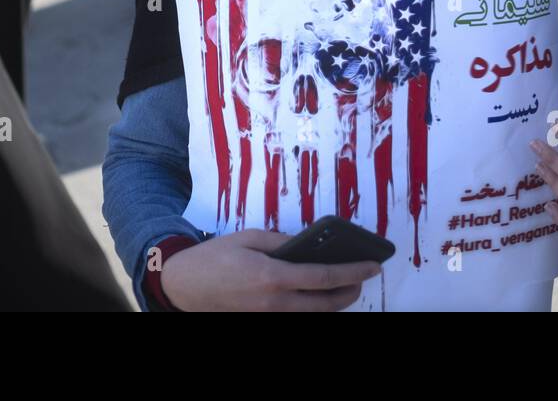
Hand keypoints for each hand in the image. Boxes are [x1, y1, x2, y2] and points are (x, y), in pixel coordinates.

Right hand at [159, 229, 380, 311]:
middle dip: (351, 292)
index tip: (373, 265)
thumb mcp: (249, 238)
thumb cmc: (215, 257)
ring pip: (313, 314)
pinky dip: (313, 306)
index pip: (324, 277)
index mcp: (273, 276)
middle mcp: (275, 302)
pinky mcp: (263, 320)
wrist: (184, 286)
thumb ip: (282, 241)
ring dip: (334, 302)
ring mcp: (269, 316)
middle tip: (364, 277)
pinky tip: (318, 292)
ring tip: (346, 285)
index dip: (353, 272)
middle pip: (326, 304)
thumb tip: (308, 244)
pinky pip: (296, 316)